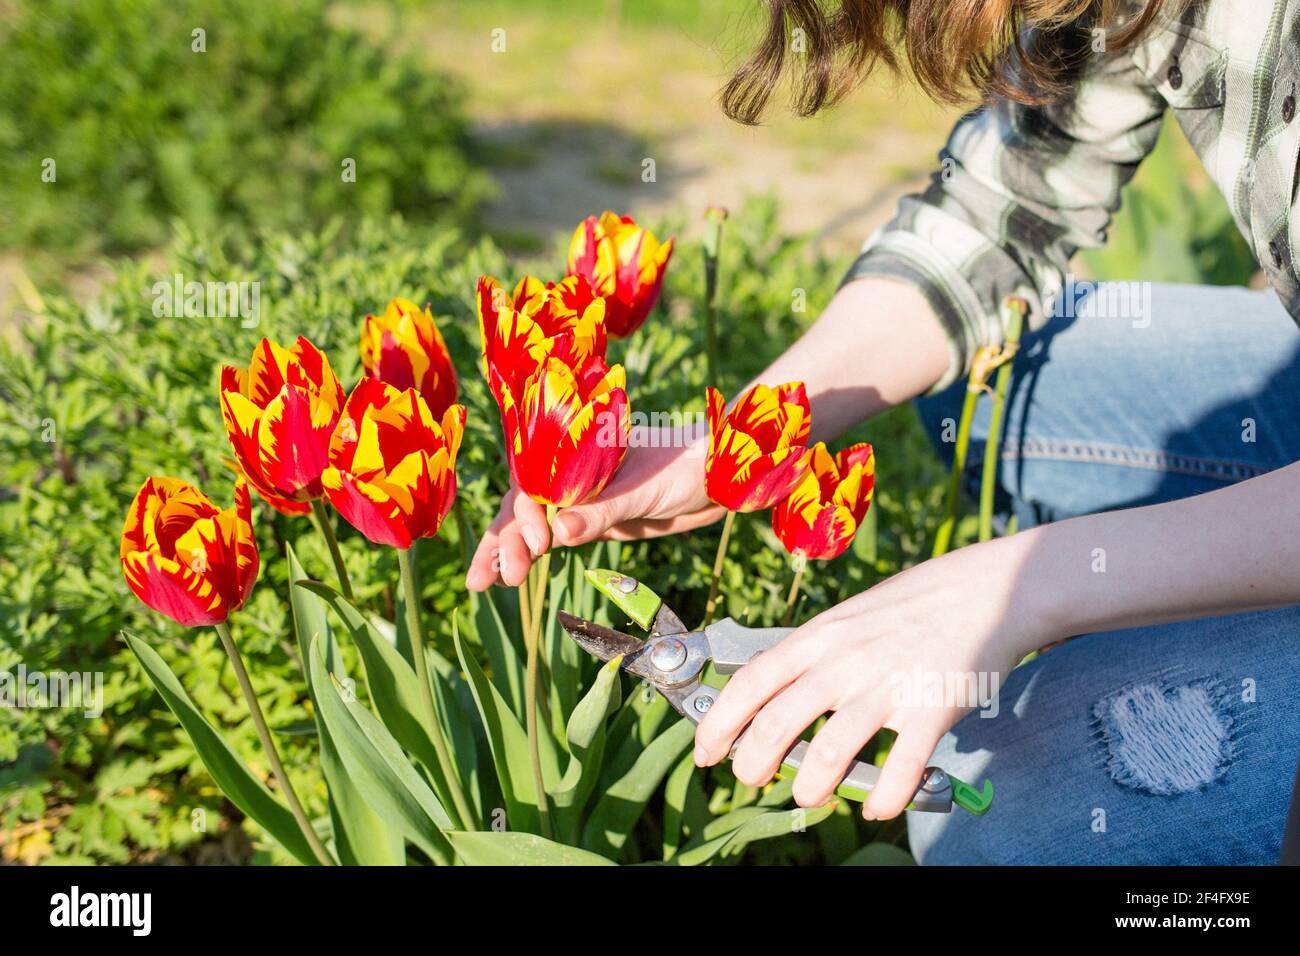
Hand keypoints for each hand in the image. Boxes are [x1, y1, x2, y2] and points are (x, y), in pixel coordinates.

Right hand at [465, 423, 722, 589]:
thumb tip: (558, 533)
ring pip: (530, 523)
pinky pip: (552, 536)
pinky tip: (508, 575)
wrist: (721, 479)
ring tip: (480, 583)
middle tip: (495, 578)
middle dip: (504, 540)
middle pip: (522, 504)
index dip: (524, 513)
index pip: (533, 481)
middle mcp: (571, 472)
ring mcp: (581, 498)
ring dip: (505, 551)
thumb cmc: (687, 469)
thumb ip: (603, 510)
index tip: (536, 541)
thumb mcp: (645, 489)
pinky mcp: (594, 520)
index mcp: (577, 451)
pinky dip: (529, 553)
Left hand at [692, 534, 1047, 818]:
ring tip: (806, 797)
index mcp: (819, 637)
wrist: (988, 590)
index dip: (720, 720)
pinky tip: (877, 807)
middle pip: (778, 722)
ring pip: (830, 751)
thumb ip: (810, 654)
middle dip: (752, 761)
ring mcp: (888, 685)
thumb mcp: (846, 618)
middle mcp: (845, 661)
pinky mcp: (932, 709)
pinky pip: (901, 769)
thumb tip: (766, 692)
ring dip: (809, 786)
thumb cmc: (911, 607)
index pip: (752, 681)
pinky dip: (883, 798)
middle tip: (749, 778)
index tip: (705, 750)